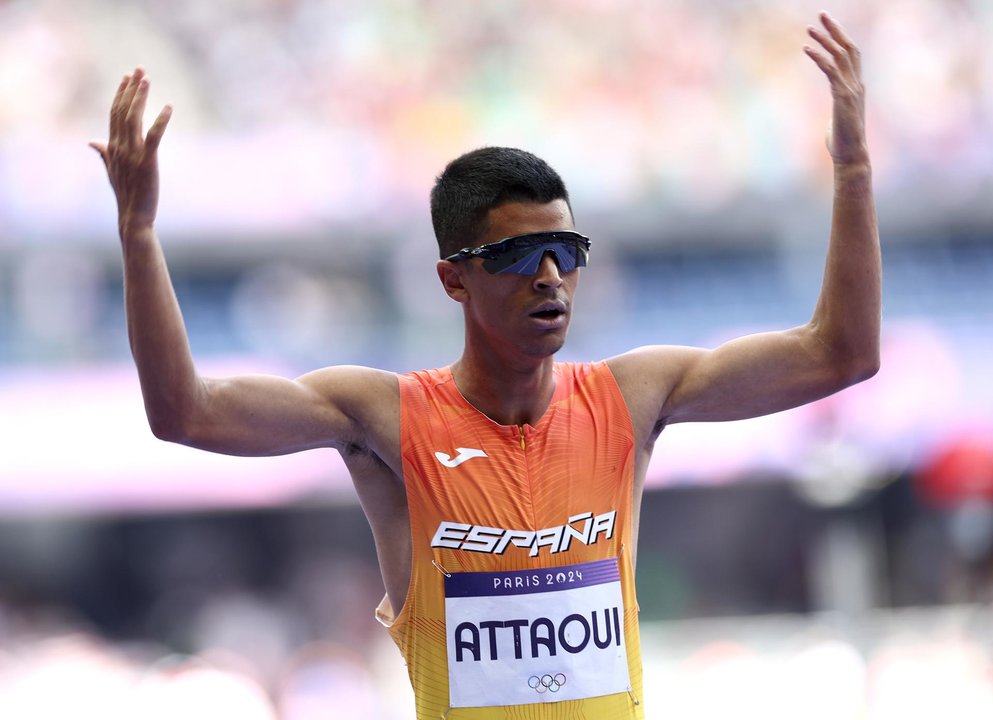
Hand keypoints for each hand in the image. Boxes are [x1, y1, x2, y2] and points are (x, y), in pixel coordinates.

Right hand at [90, 68, 172, 239]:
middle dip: (130, 89)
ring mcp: (133, 154)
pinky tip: (168, 107)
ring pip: (134, 119)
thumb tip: (91, 141)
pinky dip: (160, 120)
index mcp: (113, 147)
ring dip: (140, 97)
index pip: (115, 114)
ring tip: (147, 79)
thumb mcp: (112, 170)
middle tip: (139, 69)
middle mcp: (120, 147)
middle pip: (123, 111)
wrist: (133, 216)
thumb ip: (104, 153)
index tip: (127, 77)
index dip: (121, 94)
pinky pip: (154, 137)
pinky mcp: (147, 162)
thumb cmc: (125, 194)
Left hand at [804, 12, 867, 166]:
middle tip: (822, 15)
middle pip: (848, 48)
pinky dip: (819, 57)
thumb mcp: (839, 119)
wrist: (851, 156)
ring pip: (840, 56)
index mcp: (856, 87)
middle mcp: (856, 84)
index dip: (841, 39)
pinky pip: (830, 71)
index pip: (851, 55)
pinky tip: (807, 49)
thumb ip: (838, 110)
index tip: (828, 27)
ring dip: (825, 40)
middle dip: (835, 30)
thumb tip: (832, 115)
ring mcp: (851, 90)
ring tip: (810, 28)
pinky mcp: (842, 97)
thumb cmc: (842, 142)